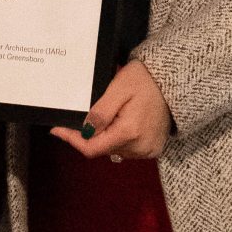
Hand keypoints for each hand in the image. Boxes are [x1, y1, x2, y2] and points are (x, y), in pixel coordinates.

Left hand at [51, 61, 172, 161]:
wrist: (174, 82)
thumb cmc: (146, 80)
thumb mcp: (119, 88)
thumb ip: (100, 112)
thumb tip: (84, 130)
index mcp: (129, 132)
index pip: (92, 148)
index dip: (73, 140)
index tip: (57, 130)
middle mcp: (139, 147)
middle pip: (102, 149)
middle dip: (91, 135)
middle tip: (89, 114)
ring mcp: (148, 151)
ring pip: (114, 150)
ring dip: (106, 137)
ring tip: (113, 114)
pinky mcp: (153, 150)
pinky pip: (128, 150)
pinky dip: (120, 139)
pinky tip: (124, 123)